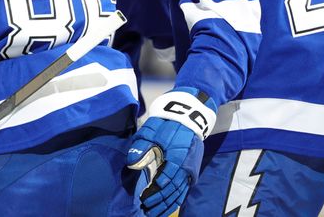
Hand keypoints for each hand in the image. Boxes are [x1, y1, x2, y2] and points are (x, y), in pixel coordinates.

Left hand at [126, 87, 216, 216]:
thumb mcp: (152, 130)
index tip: (143, 199)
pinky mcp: (192, 171)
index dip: (155, 192)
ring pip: (180, 193)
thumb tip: (131, 163)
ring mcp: (190, 170)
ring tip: (155, 213)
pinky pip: (185, 190)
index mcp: (176, 157)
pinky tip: (168, 206)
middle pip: (173, 191)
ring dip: (168, 205)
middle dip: (160, 203)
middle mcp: (185, 167)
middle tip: (147, 211)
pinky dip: (176, 200)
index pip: (165, 181)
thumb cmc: (167, 123)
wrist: (189, 117)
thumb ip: (141, 147)